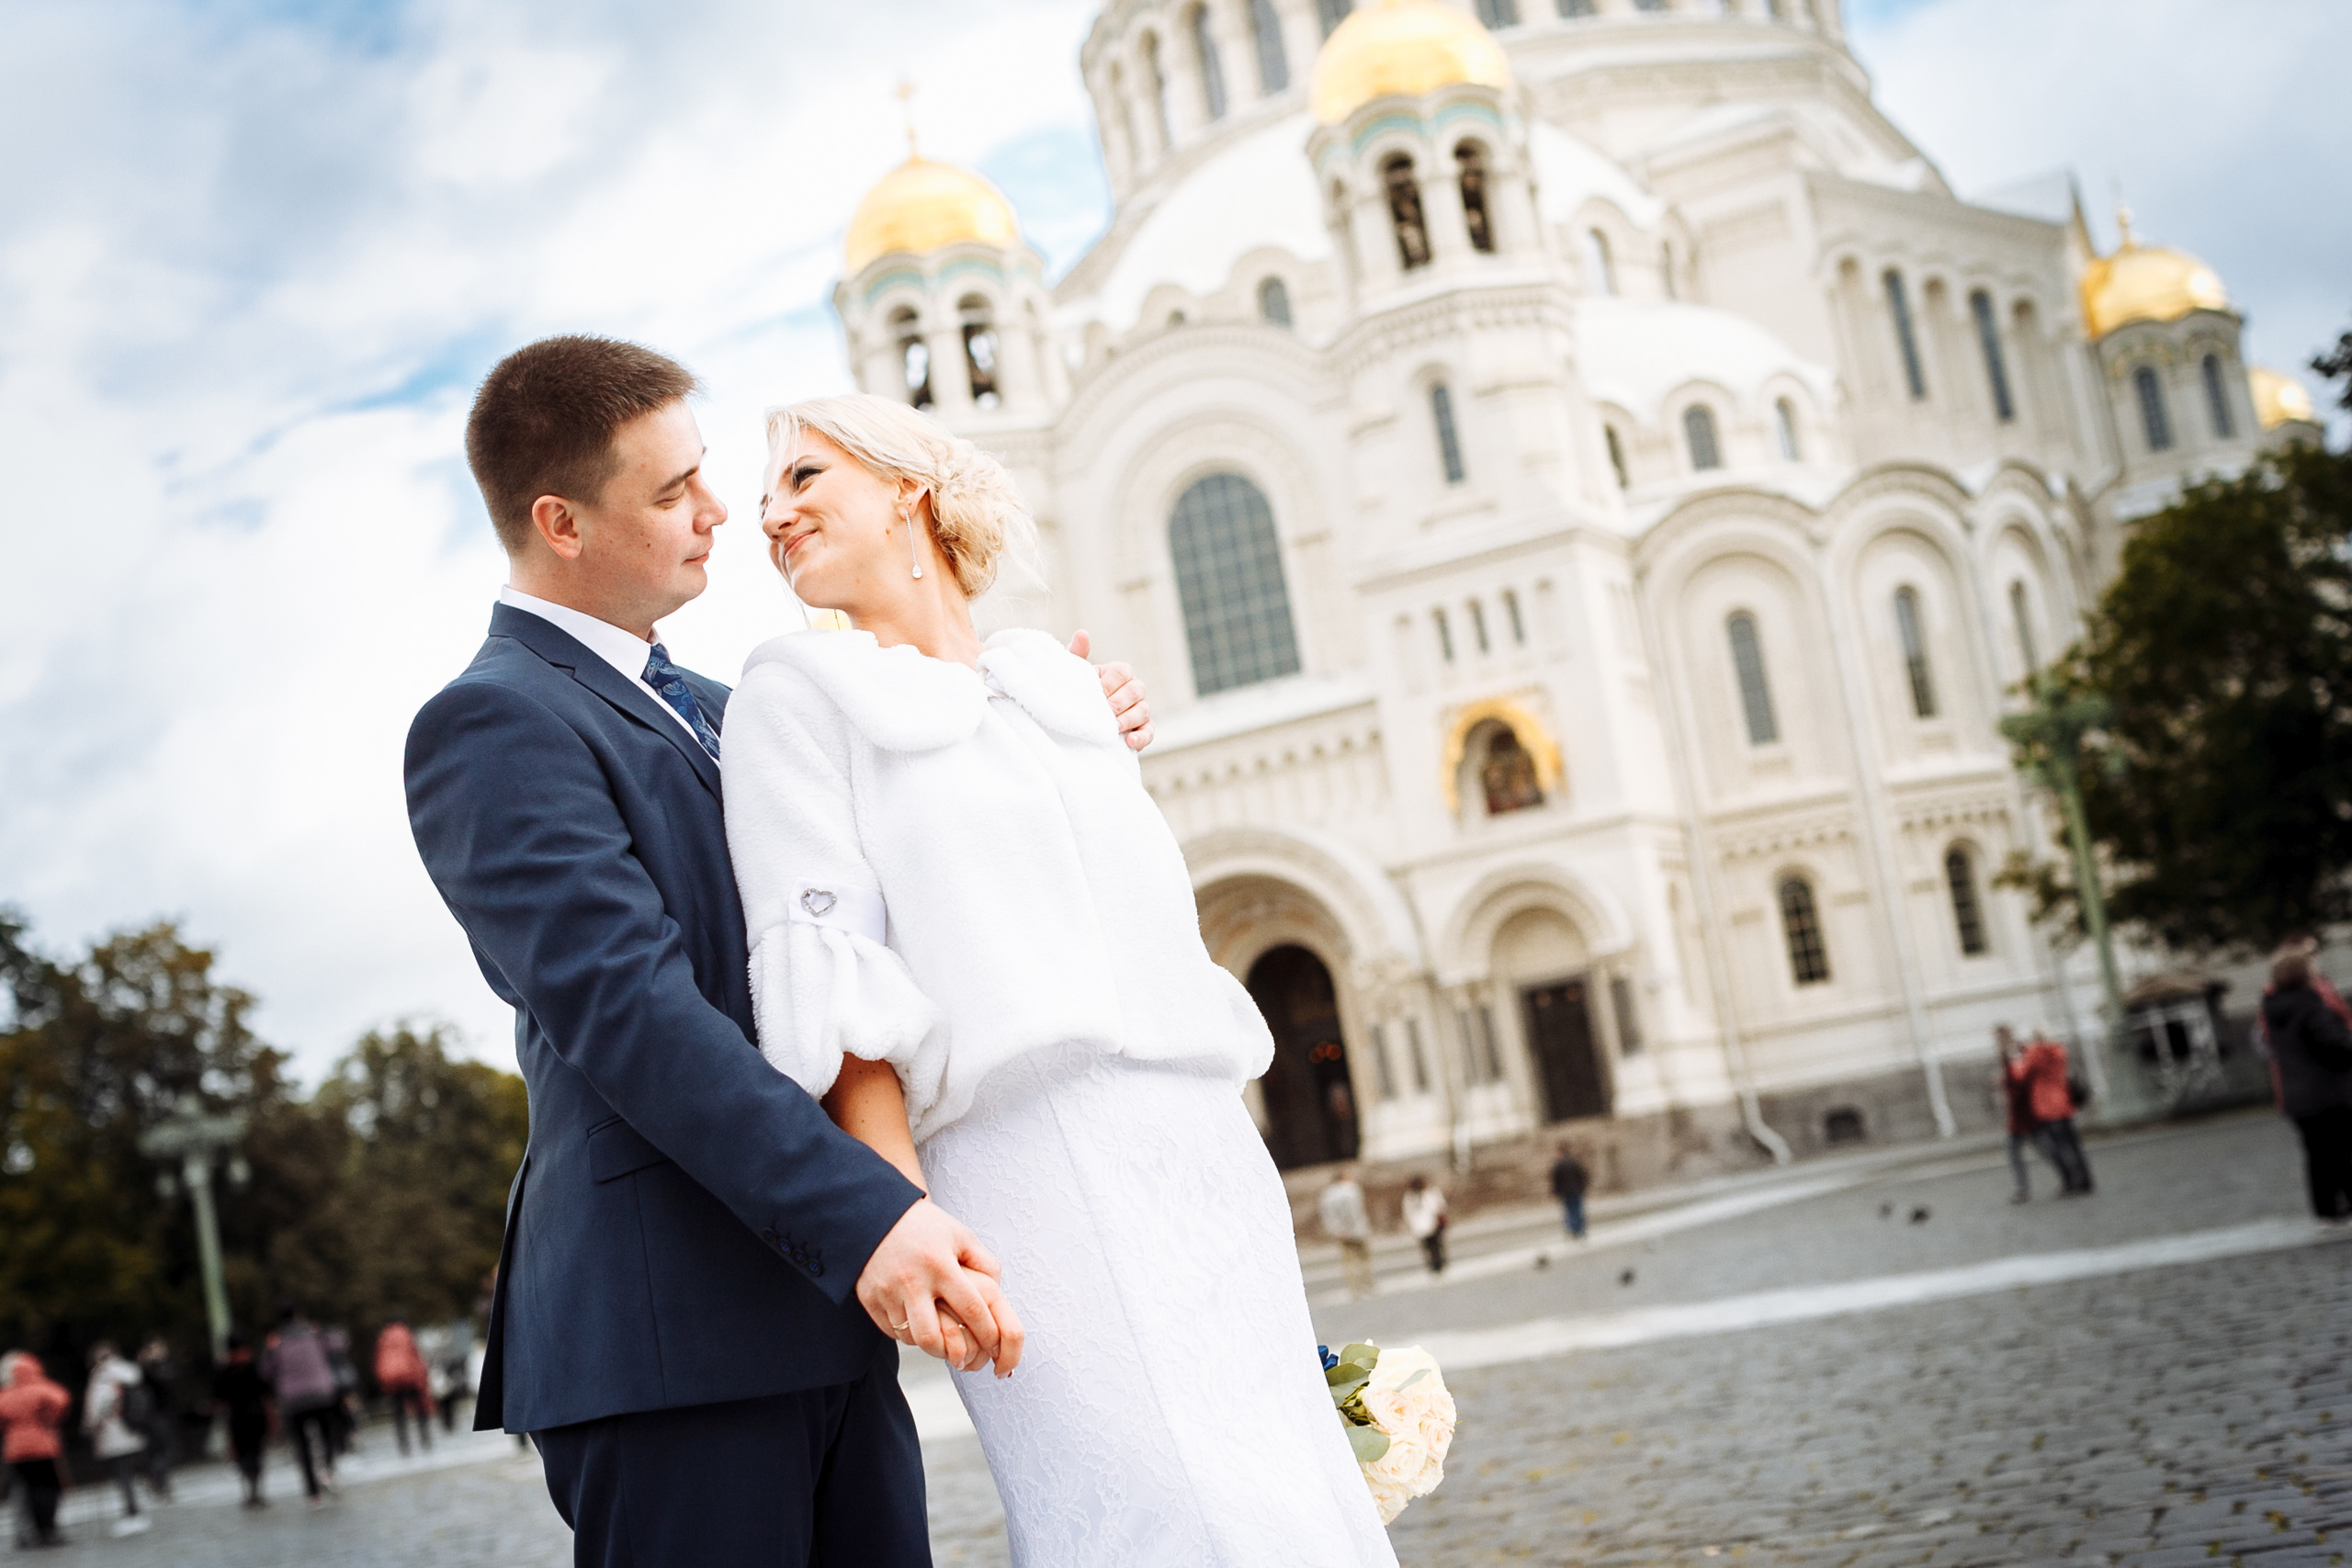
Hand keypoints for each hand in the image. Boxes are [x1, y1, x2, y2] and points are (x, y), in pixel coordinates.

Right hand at [855, 1198, 1025, 1376]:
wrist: (877, 1214)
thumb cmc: (926, 1227)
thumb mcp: (960, 1236)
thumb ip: (984, 1263)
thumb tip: (1000, 1293)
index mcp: (941, 1264)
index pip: (971, 1309)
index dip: (987, 1332)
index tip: (996, 1345)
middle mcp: (912, 1280)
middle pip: (933, 1337)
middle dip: (952, 1353)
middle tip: (964, 1358)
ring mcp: (887, 1292)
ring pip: (910, 1338)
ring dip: (929, 1345)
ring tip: (942, 1342)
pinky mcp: (869, 1299)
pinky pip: (891, 1332)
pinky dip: (908, 1334)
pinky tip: (919, 1325)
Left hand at [1067, 629, 1152, 751]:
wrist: (1078, 723)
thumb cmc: (1078, 693)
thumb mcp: (1074, 676)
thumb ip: (1076, 655)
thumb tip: (1082, 633)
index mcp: (1118, 673)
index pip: (1122, 671)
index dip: (1111, 683)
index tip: (1098, 693)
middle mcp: (1133, 689)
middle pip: (1136, 690)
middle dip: (1120, 702)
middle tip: (1106, 711)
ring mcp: (1140, 709)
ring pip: (1143, 710)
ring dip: (1128, 719)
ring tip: (1114, 728)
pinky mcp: (1143, 729)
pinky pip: (1149, 732)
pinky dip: (1141, 737)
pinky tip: (1130, 742)